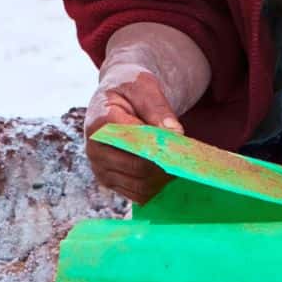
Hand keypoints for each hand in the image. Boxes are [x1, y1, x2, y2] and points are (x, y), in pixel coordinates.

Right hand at [83, 69, 183, 203]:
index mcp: (100, 124)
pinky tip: (166, 171)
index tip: (182, 144)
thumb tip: (175, 132)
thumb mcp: (144, 86)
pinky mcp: (109, 181)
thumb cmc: (130, 88)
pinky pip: (138, 194)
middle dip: (166, 164)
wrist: (115, 96)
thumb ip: (158, 108)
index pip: (134, 144)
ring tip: (178, 162)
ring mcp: (100, 168)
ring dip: (163, 179)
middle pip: (138, 169)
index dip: (160, 147)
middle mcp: (94, 150)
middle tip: (188, 157)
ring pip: (140, 186)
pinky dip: (156, 187)